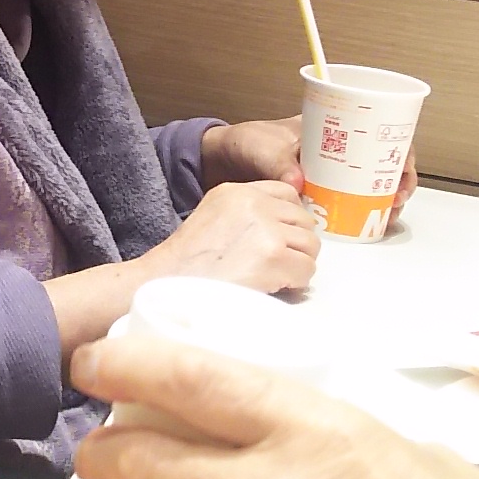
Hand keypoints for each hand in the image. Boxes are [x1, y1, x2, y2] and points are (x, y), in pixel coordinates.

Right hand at [151, 180, 319, 293]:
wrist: (169, 284)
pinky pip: (306, 270)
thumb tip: (282, 228)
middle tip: (276, 265)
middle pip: (303, 220)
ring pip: (310, 246)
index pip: (287, 193)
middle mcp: (255, 203)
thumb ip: (245, 213)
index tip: (281, 239)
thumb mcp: (212, 217)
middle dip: (295, 245)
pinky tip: (272, 287)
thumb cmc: (186, 263)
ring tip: (273, 278)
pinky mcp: (274, 256)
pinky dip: (294, 283)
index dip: (289, 220)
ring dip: (296, 265)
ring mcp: (266, 228)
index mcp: (237, 191)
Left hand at [204, 116, 418, 222]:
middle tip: (397, 201)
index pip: (380, 132)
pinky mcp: (321, 192)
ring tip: (387, 216)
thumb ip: (279, 165)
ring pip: (370, 183)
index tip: (401, 173)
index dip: (399, 152)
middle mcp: (338, 148)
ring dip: (384, 199)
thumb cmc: (246, 143)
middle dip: (398, 181)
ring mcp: (331, 171)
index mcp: (331, 127)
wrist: (224, 159)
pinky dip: (361, 211)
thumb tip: (299, 184)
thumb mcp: (263, 149)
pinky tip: (366, 224)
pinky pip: (350, 200)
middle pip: (383, 161)